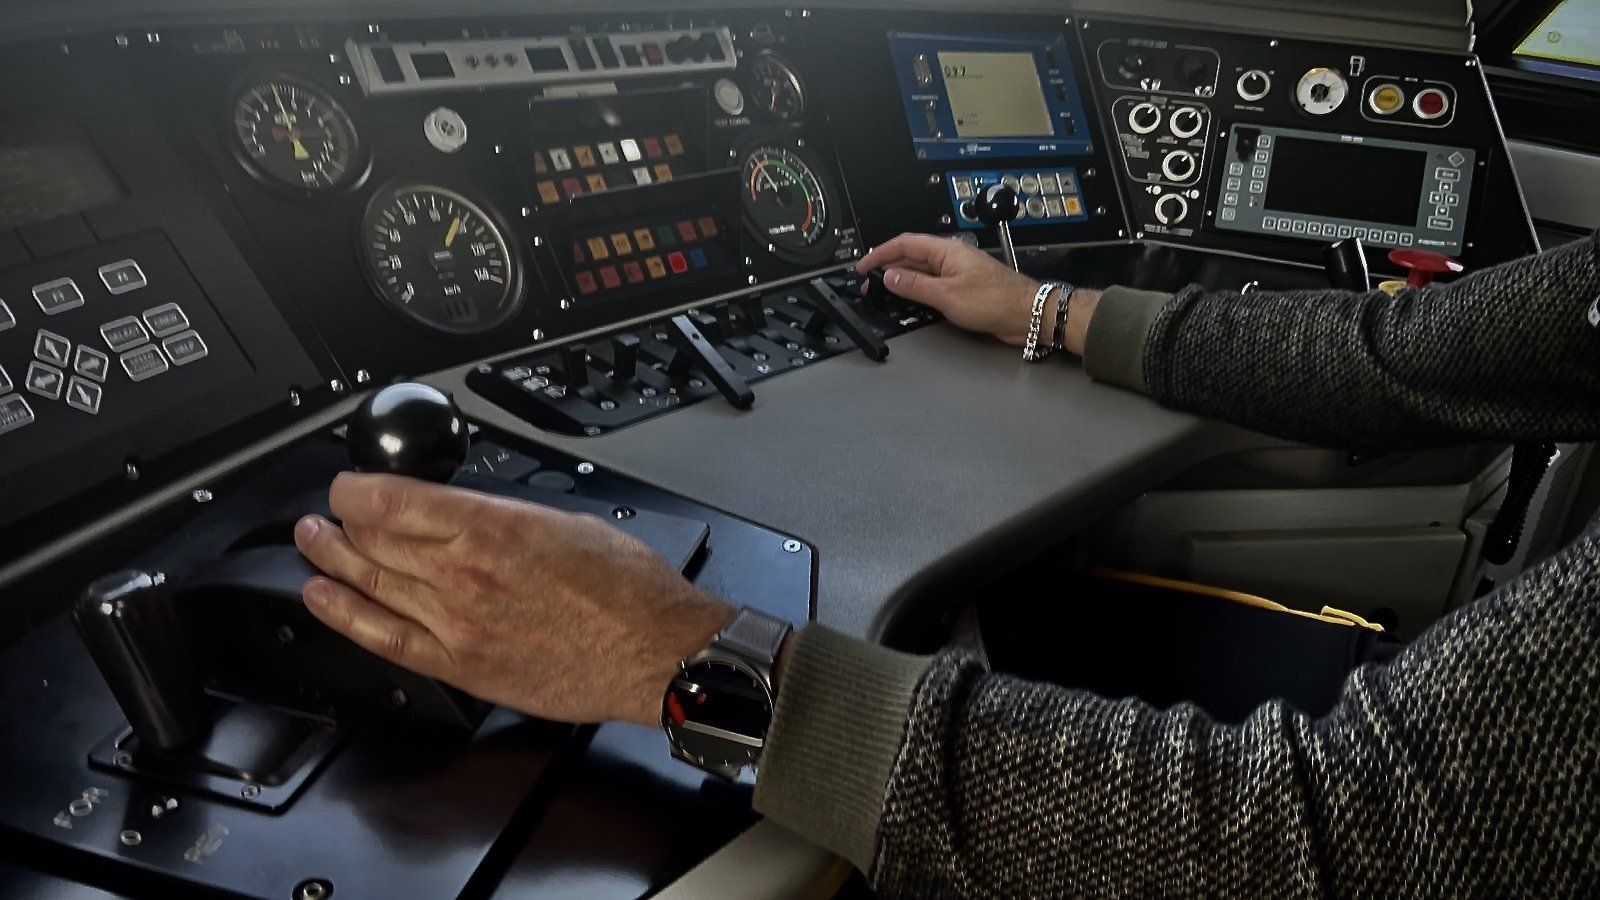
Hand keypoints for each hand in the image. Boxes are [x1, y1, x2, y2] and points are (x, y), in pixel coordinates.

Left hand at [293, 473, 733, 726]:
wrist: (654, 652)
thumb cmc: (629, 591)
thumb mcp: (568, 522)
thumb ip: (509, 518)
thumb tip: (474, 515)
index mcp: (493, 527)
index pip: (393, 500)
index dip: (355, 489)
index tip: (348, 486)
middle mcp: (465, 573)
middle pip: (373, 540)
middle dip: (339, 521)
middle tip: (323, 514)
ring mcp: (458, 623)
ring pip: (371, 584)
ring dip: (332, 560)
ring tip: (312, 544)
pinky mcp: (463, 666)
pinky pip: (387, 639)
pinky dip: (347, 617)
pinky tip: (322, 599)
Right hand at [857, 233, 1099, 354]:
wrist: (1026, 314)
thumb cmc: (997, 300)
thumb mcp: (947, 295)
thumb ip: (915, 286)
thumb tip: (891, 277)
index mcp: (947, 250)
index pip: (904, 243)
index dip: (880, 253)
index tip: (864, 265)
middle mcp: (951, 258)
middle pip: (911, 256)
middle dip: (887, 267)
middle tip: (868, 282)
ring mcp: (956, 272)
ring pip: (921, 271)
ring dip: (900, 279)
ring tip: (882, 291)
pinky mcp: (962, 288)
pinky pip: (932, 284)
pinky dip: (916, 290)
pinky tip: (909, 299)